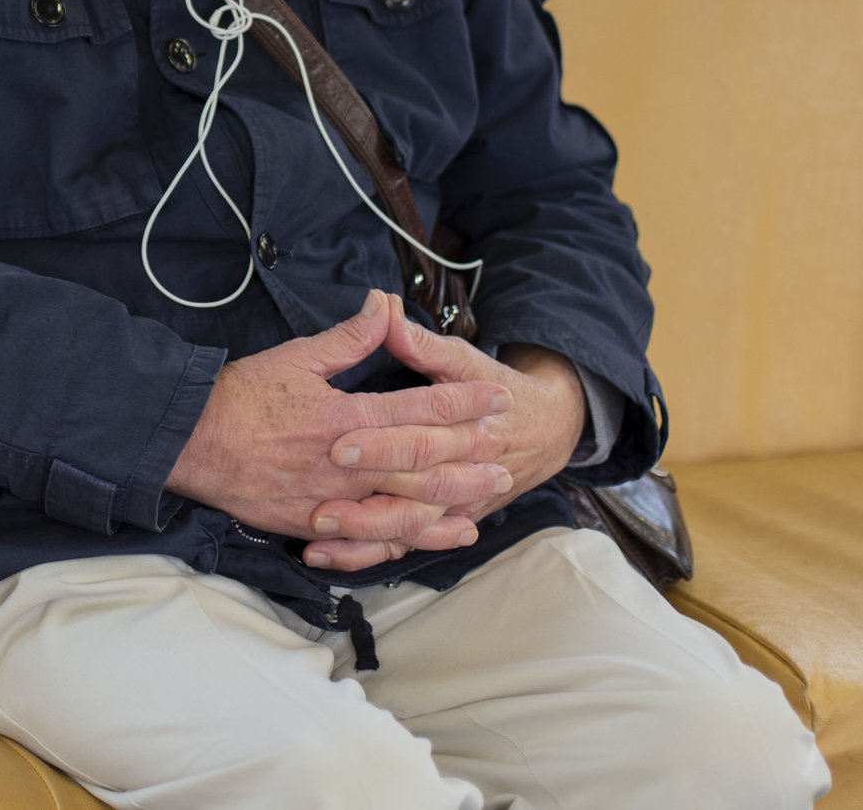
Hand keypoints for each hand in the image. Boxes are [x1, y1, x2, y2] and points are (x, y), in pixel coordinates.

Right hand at [167, 291, 512, 573]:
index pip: (418, 408)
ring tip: (487, 495)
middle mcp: (345, 464)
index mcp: (344, 417)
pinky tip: (437, 534)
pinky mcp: (314, 526)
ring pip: (406, 507)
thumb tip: (384, 305)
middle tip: (507, 449)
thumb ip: (349, 338)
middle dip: (470, 456)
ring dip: (452, 501)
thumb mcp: (297, 357)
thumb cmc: (241, 397)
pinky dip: (410, 538)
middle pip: (422, 463)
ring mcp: (331, 501)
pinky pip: (372, 540)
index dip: (462, 402)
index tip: (496, 395)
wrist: (190, 442)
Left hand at [321, 306, 586, 538]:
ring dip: (361, 529)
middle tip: (314, 488)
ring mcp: (454, 505)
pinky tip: (323, 554)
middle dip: (364, 487)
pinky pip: (401, 547)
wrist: (548, 430)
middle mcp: (464, 471)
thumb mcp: (462, 359)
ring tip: (315, 523)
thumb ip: (420, 342)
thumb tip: (383, 307)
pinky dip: (363, 555)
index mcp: (469, 426)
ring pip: (408, 526)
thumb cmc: (494, 388)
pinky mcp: (440, 526)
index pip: (421, 434)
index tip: (336, 439)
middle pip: (413, 485)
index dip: (380, 440)